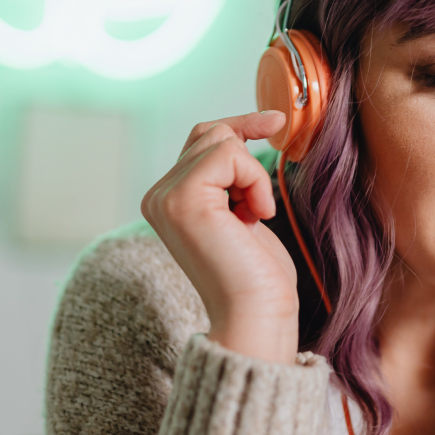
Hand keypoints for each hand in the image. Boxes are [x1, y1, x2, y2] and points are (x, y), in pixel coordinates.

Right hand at [142, 112, 298, 363]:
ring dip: (253, 176)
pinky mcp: (182, 199)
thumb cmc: (259, 273)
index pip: (201, 140)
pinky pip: (229, 154)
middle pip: (210, 133)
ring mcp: (165, 197)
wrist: (257, 312)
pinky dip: (254, 181)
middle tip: (260, 203)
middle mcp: (158, 196)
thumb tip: (243, 131)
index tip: (276, 122)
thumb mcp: (243, 211)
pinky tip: (255, 217)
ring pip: (221, 141)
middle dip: (248, 154)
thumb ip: (230, 177)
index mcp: (168, 199)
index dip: (240, 128)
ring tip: (254, 216)